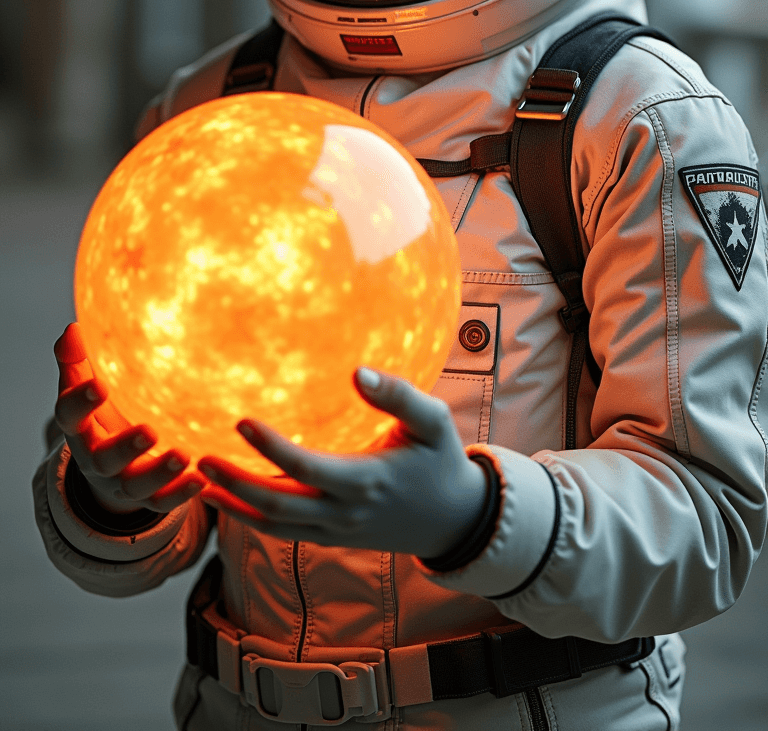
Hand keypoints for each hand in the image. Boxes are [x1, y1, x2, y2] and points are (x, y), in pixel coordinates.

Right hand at [53, 322, 204, 515]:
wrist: (107, 464)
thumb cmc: (99, 410)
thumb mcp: (84, 385)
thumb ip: (75, 359)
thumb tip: (72, 329)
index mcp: (78, 428)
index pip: (69, 416)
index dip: (80, 402)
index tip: (99, 385)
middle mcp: (96, 460)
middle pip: (105, 459)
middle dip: (126, 447)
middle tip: (151, 431)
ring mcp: (122, 482)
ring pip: (137, 485)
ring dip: (161, 472)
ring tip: (185, 455)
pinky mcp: (147, 498)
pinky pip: (163, 502)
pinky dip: (182, 494)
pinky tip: (203, 479)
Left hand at [199, 368, 487, 558]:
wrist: (454, 520)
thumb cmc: (441, 460)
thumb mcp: (433, 422)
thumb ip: (397, 395)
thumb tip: (356, 371)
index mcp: (364, 481)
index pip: (305, 467)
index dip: (270, 447)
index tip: (240, 420)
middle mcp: (343, 513)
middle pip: (276, 506)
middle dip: (234, 483)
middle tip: (199, 457)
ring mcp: (335, 531)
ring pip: (273, 527)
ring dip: (235, 506)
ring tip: (200, 481)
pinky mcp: (332, 538)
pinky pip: (284, 533)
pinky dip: (252, 518)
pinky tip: (230, 497)